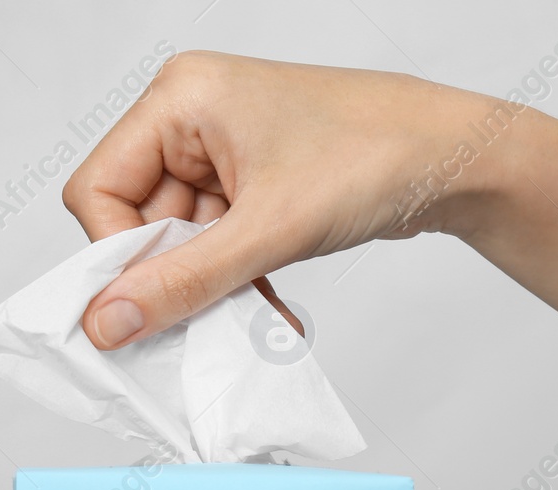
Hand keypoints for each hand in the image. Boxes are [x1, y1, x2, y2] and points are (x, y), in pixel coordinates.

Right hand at [63, 51, 505, 349]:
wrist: (459, 160)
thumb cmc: (378, 155)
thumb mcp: (268, 230)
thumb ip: (182, 281)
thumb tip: (108, 322)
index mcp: (180, 98)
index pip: (98, 188)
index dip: (115, 253)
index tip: (143, 306)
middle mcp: (191, 119)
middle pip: (135, 220)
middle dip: (171, 275)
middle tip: (201, 319)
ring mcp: (220, 154)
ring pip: (176, 243)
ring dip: (207, 288)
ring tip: (250, 314)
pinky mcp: (248, 186)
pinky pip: (211, 248)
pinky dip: (231, 283)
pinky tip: (265, 308)